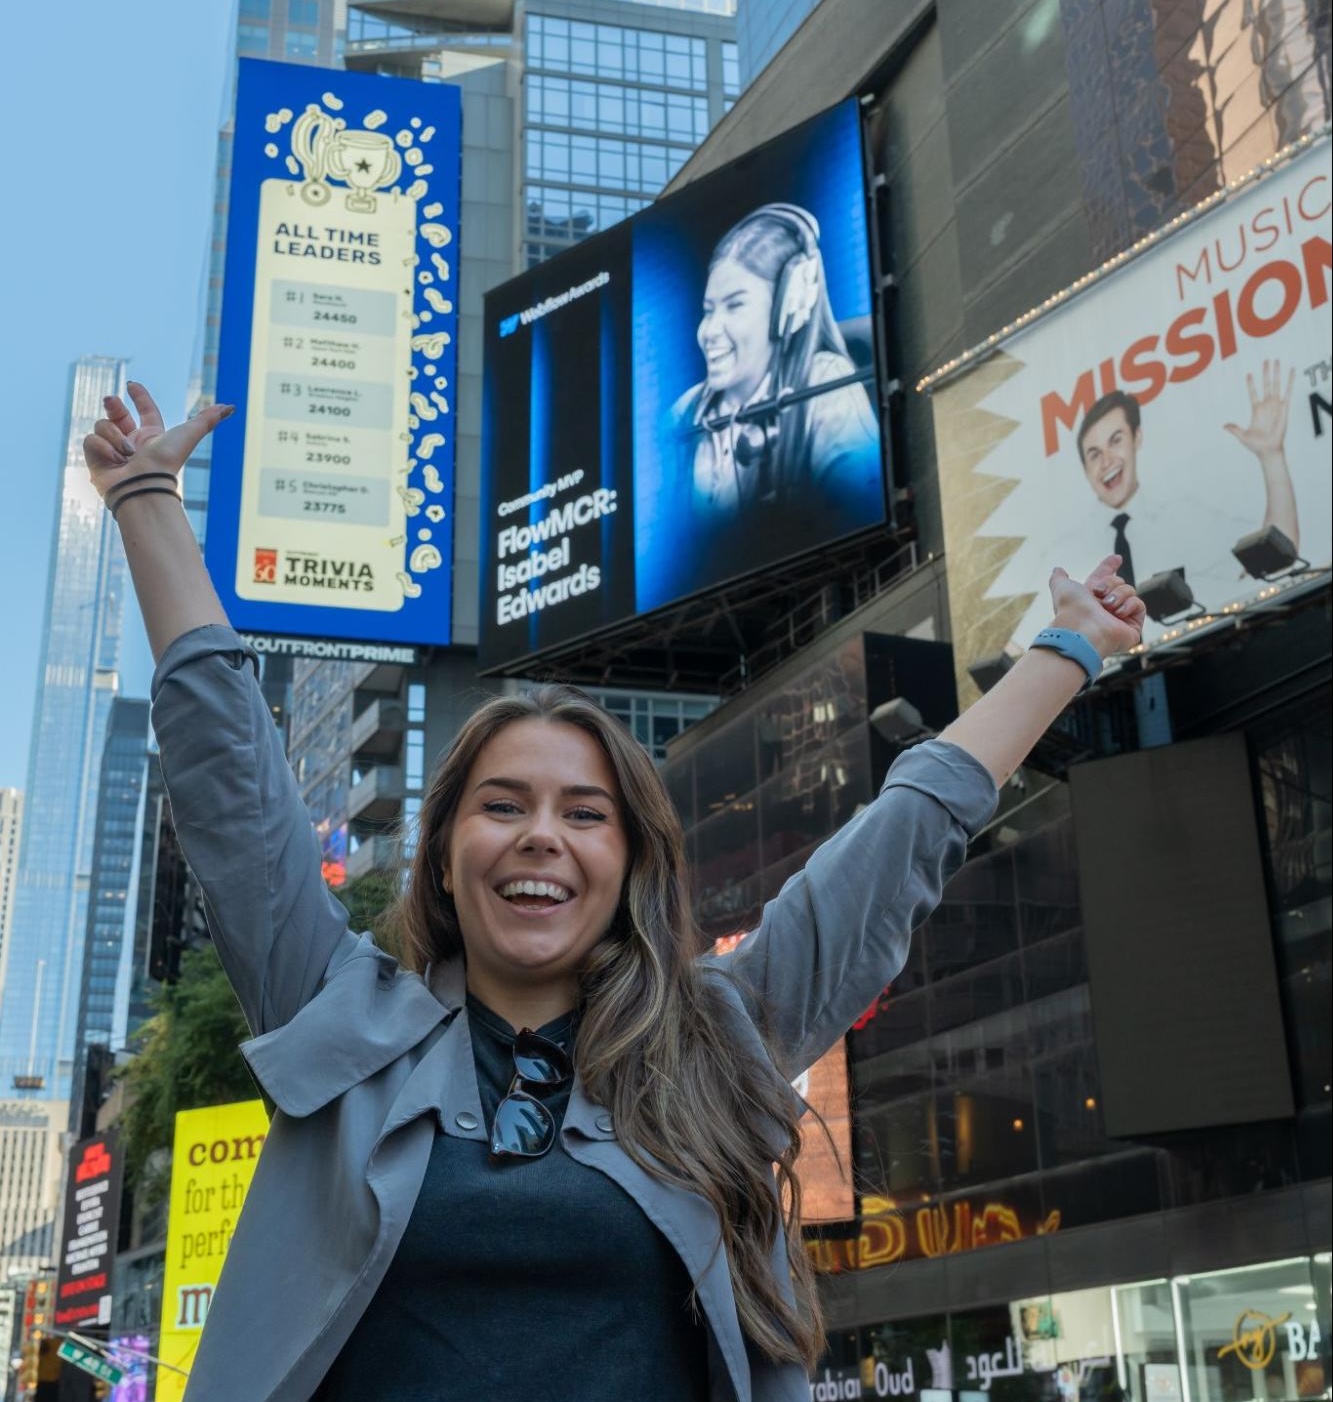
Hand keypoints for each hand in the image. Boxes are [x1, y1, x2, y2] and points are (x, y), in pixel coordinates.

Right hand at [83, 381, 233, 501]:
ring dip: (115, 436)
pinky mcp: (95, 459)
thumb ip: (207, 419)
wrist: (144, 486)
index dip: (139, 396)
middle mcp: (132, 442)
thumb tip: (229, 407)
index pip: (146, 410)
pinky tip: (114, 461)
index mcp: (152, 436)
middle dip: (113, 404)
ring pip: (103, 425)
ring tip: (127, 454)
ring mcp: (113, 450)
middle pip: (116, 414)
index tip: (131, 385)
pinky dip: (103, 448)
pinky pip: (91, 440)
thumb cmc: (167, 462)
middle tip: (112, 400)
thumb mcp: (189, 434)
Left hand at [1048, 554, 1145, 657]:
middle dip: (1110, 583)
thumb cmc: (1071, 609)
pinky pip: (1139, 605)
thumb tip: (1058, 570)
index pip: (1103, 578)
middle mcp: (1104, 608)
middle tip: (1099, 593)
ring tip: (1107, 606)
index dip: (1109, 567)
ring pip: (1129, 591)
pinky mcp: (1132, 627)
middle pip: (1118, 581)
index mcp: (1090, 598)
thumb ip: (1059, 578)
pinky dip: (1129, 605)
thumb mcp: (1062, 587)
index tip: (1116, 558)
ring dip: (1118, 594)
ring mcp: (1119, 617)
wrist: (1082, 629)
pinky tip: (1118, 613)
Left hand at [1224, 359, 1293, 461]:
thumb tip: (1224, 426)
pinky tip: (1291, 371)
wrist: (1268, 449)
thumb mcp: (1242, 436)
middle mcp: (1266, 405)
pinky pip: (1288, 392)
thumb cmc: (1256, 445)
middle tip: (1266, 360)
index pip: (1252, 393)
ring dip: (1277, 373)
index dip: (1251, 384)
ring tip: (1277, 361)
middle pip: (1266, 384)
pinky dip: (1290, 381)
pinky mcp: (1284, 408)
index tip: (1249, 374)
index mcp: (1255, 410)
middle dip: (1266, 372)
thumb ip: (1234, 429)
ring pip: (1276, 385)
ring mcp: (1275, 405)